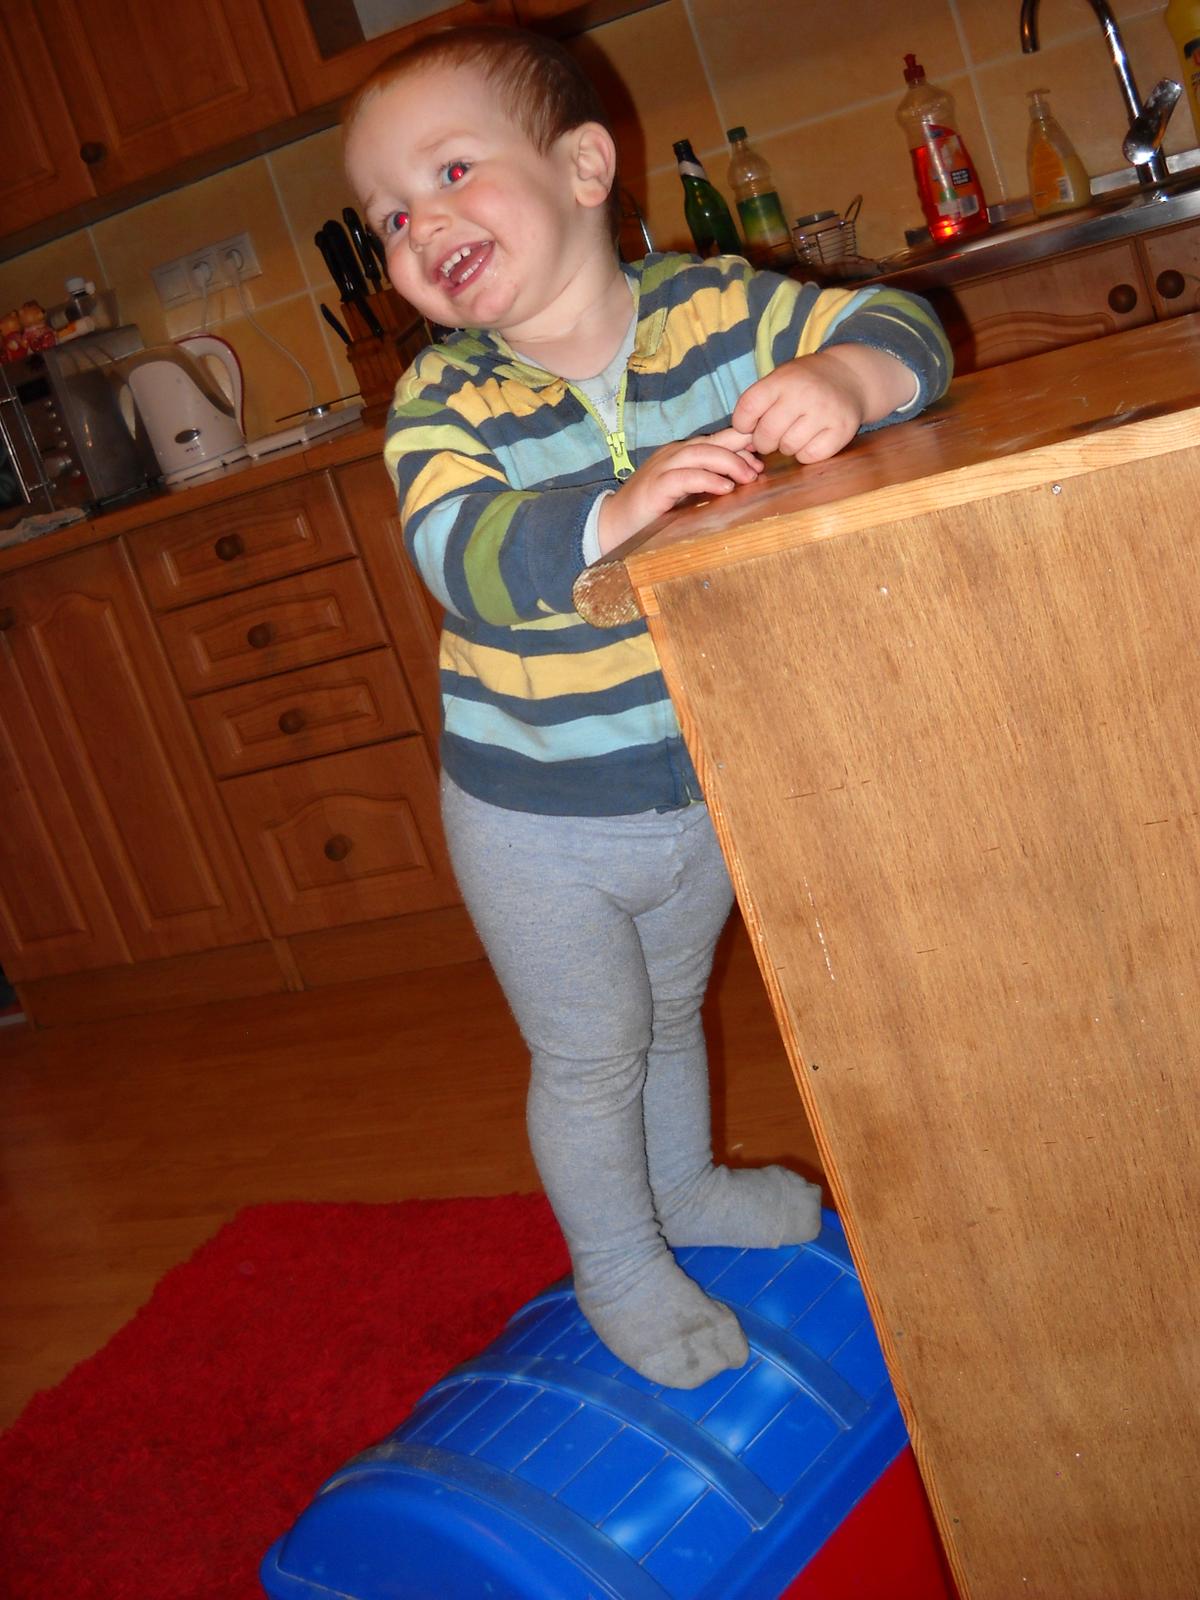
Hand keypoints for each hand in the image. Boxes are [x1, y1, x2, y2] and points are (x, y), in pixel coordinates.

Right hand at [597, 428, 762, 553]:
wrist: (614, 525)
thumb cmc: (652, 511)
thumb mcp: (685, 492)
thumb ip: (707, 482)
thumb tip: (742, 481)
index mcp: (681, 453)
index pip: (715, 440)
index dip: (740, 445)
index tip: (761, 458)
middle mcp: (673, 454)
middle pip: (712, 442)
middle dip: (740, 451)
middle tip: (760, 467)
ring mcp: (663, 468)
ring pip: (701, 454)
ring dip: (728, 463)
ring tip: (748, 477)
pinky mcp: (656, 486)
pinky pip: (686, 477)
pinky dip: (708, 480)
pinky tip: (725, 488)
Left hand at [732, 346, 916, 463]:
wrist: (850, 377)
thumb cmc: (805, 383)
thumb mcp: (780, 380)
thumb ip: (759, 403)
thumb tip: (737, 440)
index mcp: (783, 380)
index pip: (748, 407)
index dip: (742, 423)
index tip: (748, 425)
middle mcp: (804, 394)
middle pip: (766, 434)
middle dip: (764, 441)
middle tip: (772, 435)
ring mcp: (824, 412)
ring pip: (788, 448)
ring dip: (786, 447)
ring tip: (794, 434)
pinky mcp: (841, 430)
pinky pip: (810, 456)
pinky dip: (805, 454)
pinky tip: (810, 440)